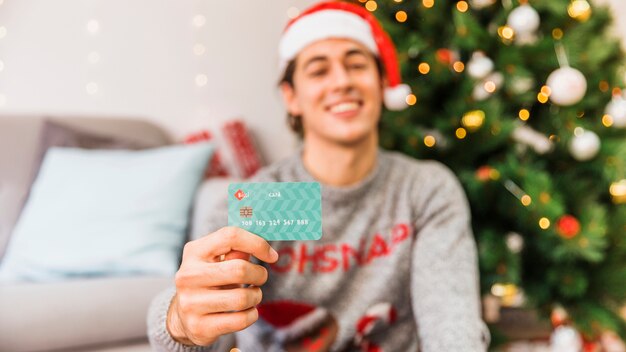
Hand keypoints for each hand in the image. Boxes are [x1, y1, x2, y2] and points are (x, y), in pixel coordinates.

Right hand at [166, 226, 278, 345]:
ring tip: (252, 295)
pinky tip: (247, 311)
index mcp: (194, 251)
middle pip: (240, 269)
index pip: (230, 236)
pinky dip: (252, 315)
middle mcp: (188, 276)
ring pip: (242, 298)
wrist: (183, 316)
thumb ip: (237, 249)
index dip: (257, 243)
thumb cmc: (209, 280)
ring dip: (256, 296)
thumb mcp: (217, 260)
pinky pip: (241, 320)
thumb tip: (264, 242)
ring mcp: (191, 303)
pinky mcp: (199, 327)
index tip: (271, 255)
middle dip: (259, 274)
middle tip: (260, 278)